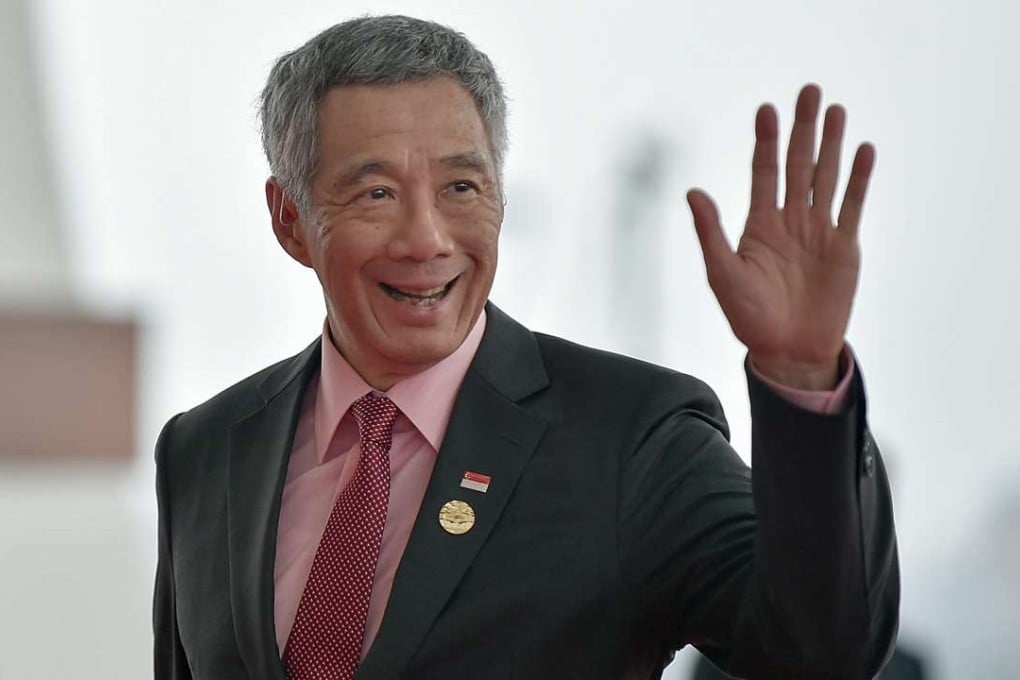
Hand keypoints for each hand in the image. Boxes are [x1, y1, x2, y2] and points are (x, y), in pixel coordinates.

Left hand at [687, 84, 874, 389]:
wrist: (787, 350)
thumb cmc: (749, 316)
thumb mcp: (722, 273)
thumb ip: (711, 232)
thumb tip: (692, 192)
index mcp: (759, 224)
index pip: (763, 172)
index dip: (766, 141)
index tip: (767, 109)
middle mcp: (790, 220)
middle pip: (797, 164)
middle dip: (802, 129)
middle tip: (809, 91)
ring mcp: (818, 230)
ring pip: (826, 177)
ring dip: (831, 144)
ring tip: (835, 109)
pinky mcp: (844, 246)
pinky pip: (852, 205)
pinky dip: (858, 179)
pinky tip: (862, 150)